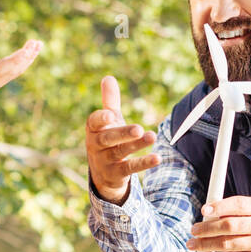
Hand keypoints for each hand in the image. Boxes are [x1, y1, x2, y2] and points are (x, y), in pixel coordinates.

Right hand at [0, 33, 41, 89]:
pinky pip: (17, 69)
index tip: (26, 51)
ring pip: (16, 71)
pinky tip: (35, 49)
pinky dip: (26, 59)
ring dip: (29, 57)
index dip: (14, 61)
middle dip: (25, 57)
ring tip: (38, 43)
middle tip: (35, 42)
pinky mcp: (2, 78)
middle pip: (11, 70)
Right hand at [85, 75, 158, 204]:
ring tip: (153, 136)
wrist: (102, 174)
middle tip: (138, 128)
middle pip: (108, 138)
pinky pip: (130, 168)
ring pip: (120, 152)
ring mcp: (104, 161)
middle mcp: (96, 145)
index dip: (102, 118)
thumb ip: (110, 102)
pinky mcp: (116, 174)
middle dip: (123, 133)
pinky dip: (143, 163)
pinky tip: (157, 157)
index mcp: (93, 130)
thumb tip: (108, 77)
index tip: (111, 114)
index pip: (94, 122)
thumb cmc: (107, 140)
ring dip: (137, 145)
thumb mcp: (108, 122)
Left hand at [187, 196, 250, 251]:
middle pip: (229, 225)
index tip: (204, 210)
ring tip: (193, 245)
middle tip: (194, 230)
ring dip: (206, 245)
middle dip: (207, 228)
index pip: (238, 204)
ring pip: (227, 244)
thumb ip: (239, 212)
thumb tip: (208, 214)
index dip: (219, 207)